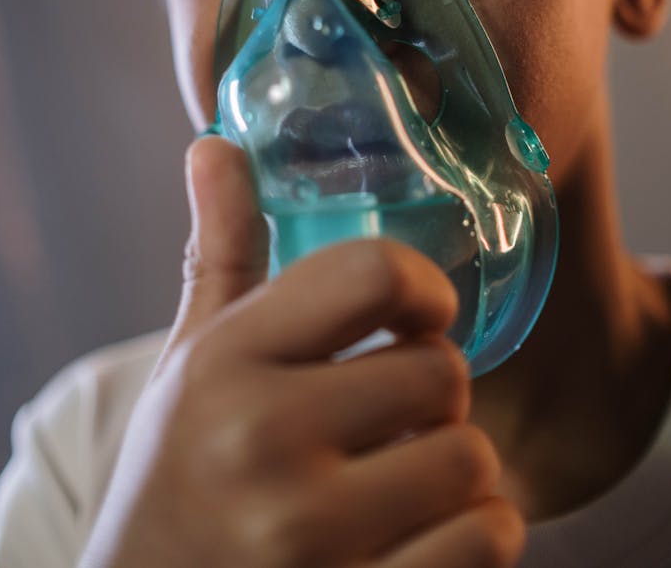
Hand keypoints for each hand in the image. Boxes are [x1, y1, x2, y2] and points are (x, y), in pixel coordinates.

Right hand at [80, 137, 524, 567]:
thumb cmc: (181, 469)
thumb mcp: (193, 358)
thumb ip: (219, 249)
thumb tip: (214, 143)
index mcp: (226, 360)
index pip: (374, 275)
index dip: (423, 287)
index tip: (419, 313)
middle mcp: (259, 441)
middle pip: (441, 372)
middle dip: (435, 390)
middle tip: (396, 412)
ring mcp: (307, 536)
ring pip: (474, 460)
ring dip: (456, 466)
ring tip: (403, 475)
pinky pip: (488, 539)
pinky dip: (477, 533)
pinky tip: (422, 534)